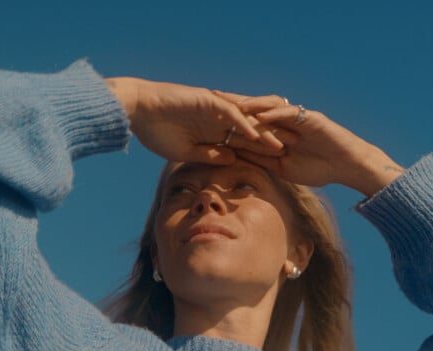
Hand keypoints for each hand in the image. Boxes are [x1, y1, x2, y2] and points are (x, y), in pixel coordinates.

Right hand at [105, 78, 283, 164]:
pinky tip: (258, 134)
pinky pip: (230, 113)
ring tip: (284, 143)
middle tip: (295, 151)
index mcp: (215, 131)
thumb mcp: (187, 151)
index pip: (244, 144)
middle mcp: (220, 119)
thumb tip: (233, 159)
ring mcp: (216, 108)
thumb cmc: (156, 132)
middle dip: (273, 141)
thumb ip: (210, 155)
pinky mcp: (208, 101)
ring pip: (247, 121)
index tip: (279, 167)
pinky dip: (244, 124)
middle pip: (252, 131)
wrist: (137, 111)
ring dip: (265, 132)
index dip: (261, 155)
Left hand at [212, 91, 404, 196]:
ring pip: (270, 105)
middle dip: (234, 102)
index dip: (230, 117)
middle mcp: (285, 120)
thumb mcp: (282, 169)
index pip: (250, 120)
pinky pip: (289, 113)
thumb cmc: (319, 169)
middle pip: (255, 107)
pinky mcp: (310, 118)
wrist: (347, 166)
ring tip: (232, 103)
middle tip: (211, 96)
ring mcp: (297, 117)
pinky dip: (274, 113)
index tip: (207, 115)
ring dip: (251, 103)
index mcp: (277, 131)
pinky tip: (260, 113)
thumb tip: (237, 158)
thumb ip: (262, 160)